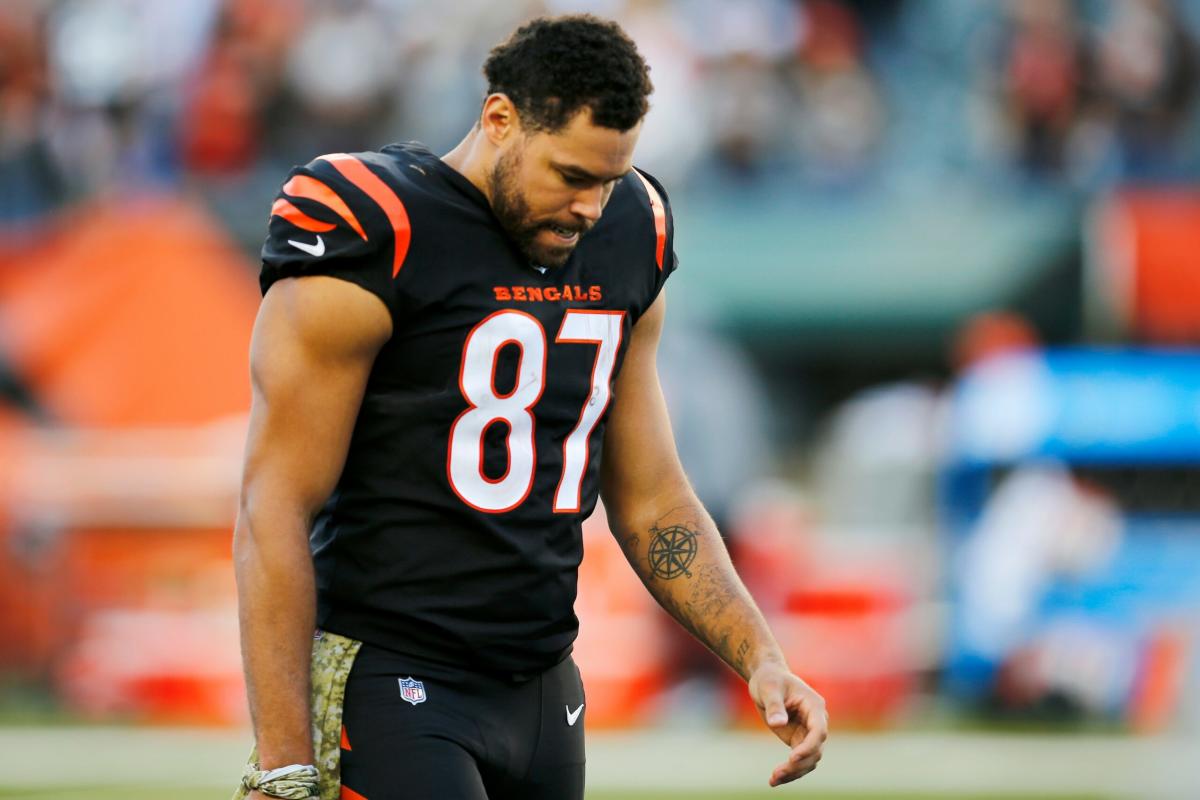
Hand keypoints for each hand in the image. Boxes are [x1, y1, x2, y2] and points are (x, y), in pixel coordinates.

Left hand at [747, 662, 827, 786]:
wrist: (767, 678)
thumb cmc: (770, 679)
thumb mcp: (769, 688)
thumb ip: (774, 705)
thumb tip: (777, 723)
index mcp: (814, 706)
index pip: (819, 730)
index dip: (809, 745)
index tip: (793, 757)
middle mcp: (816, 721)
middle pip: (815, 749)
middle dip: (798, 764)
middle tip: (777, 773)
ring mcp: (808, 732)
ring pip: (809, 759)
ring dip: (794, 772)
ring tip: (774, 780)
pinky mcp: (798, 740)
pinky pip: (799, 760)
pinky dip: (789, 771)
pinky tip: (774, 780)